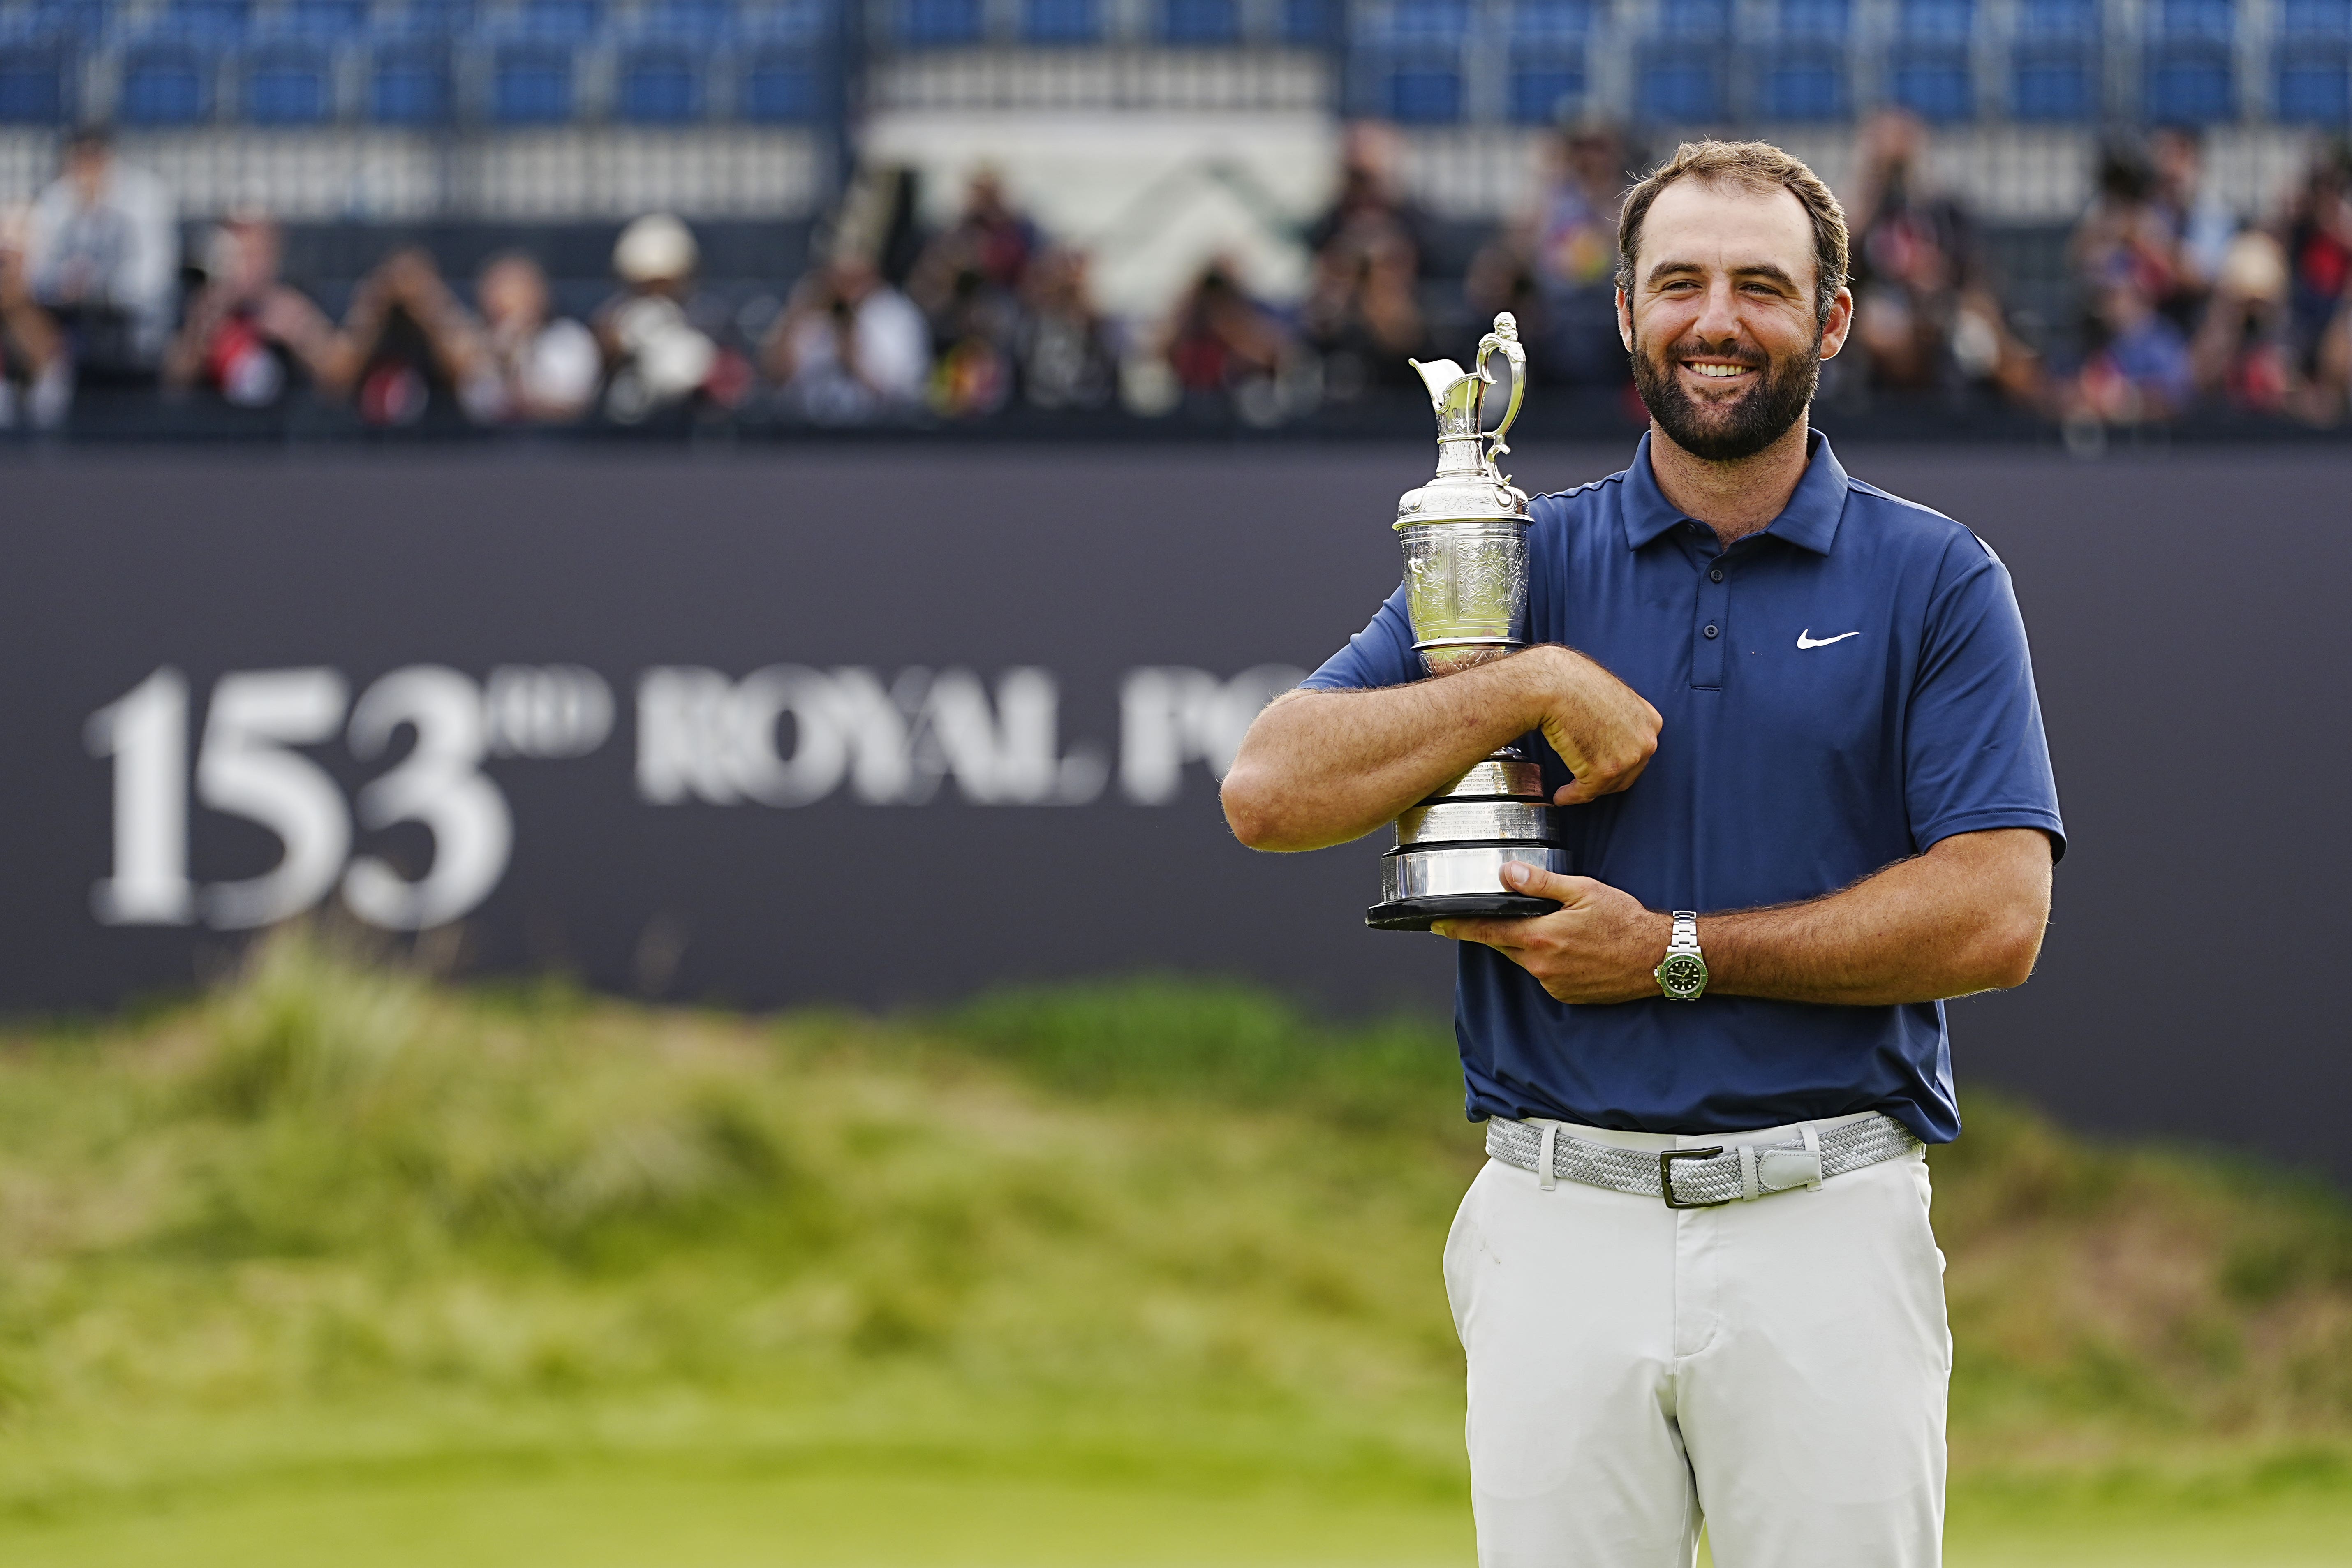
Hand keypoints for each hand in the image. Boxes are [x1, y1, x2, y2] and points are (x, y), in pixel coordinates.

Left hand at [1433, 862, 1669, 1003]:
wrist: (1658, 959)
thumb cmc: (1625, 921)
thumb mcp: (1583, 891)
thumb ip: (1541, 883)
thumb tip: (1506, 873)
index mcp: (1540, 937)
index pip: (1487, 931)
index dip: (1458, 927)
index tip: (1436, 924)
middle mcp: (1540, 965)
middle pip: (1504, 944)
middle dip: (1497, 930)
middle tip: (1498, 915)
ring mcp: (1553, 984)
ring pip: (1525, 959)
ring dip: (1528, 943)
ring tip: (1555, 928)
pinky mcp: (1566, 996)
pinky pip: (1544, 974)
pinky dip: (1548, 959)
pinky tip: (1570, 947)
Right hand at [1525, 647, 1661, 806]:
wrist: (1556, 685)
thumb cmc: (1576, 684)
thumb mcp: (1614, 697)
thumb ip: (1622, 720)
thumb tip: (1611, 738)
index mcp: (1651, 722)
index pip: (1639, 754)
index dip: (1618, 763)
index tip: (1604, 768)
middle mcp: (1646, 742)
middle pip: (1626, 774)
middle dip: (1605, 780)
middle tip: (1586, 781)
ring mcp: (1627, 758)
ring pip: (1606, 786)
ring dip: (1587, 789)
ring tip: (1570, 789)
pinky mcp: (1604, 772)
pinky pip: (1585, 793)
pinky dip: (1570, 797)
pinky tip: (1561, 796)